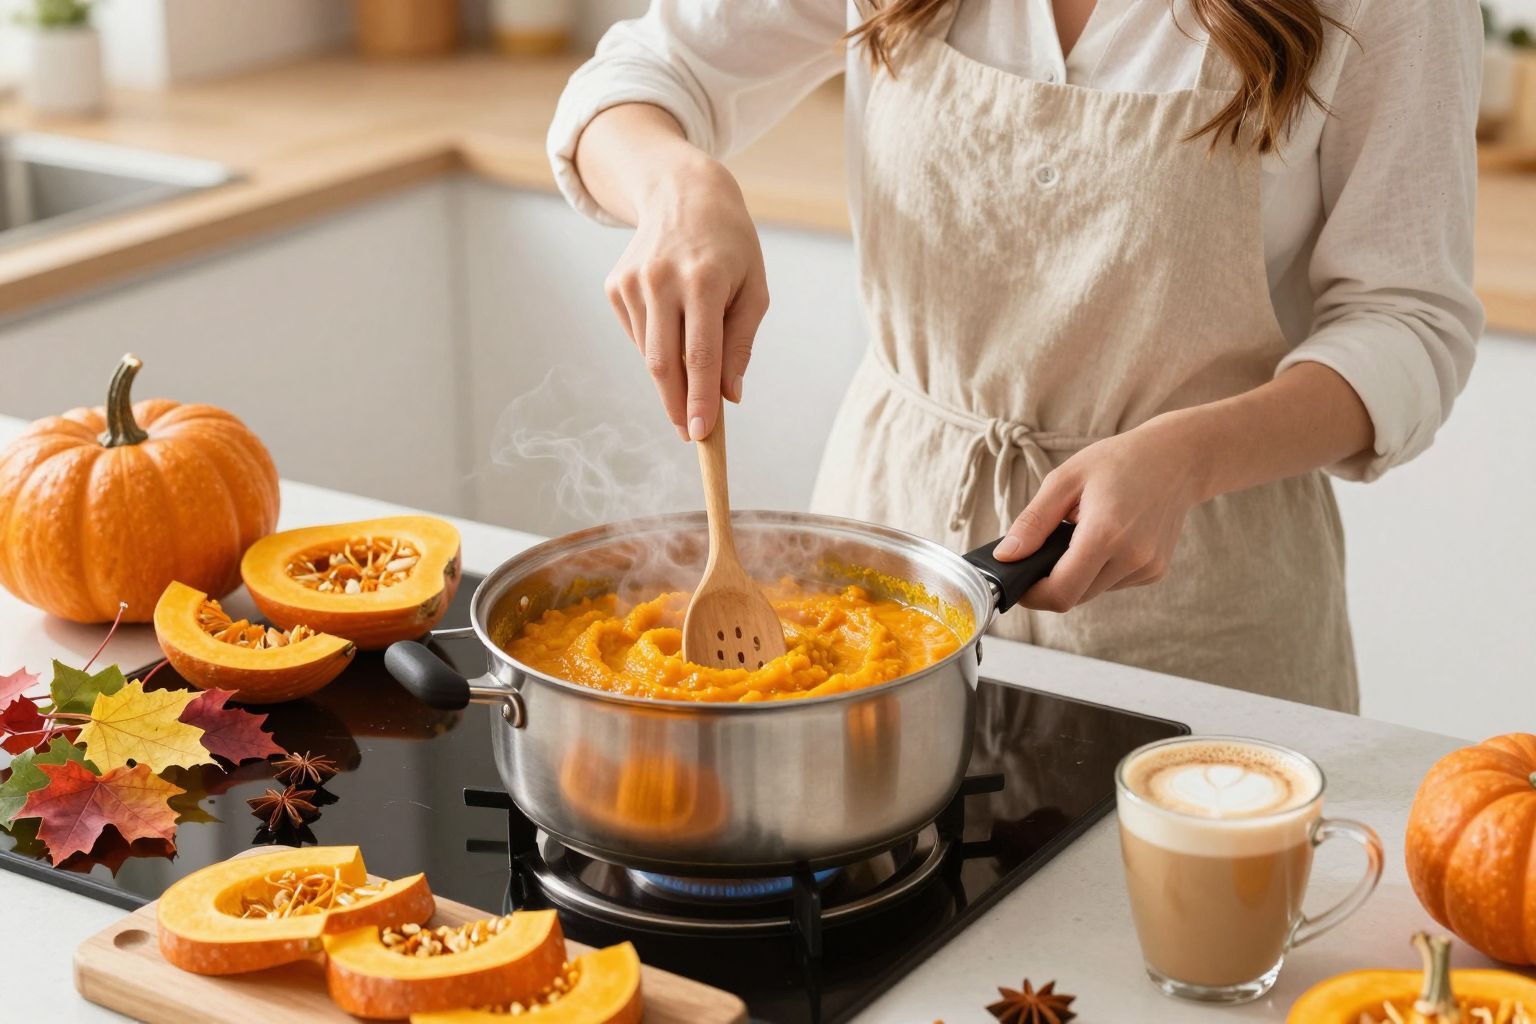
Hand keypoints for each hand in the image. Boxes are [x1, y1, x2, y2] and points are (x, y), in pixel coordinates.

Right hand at [604, 156, 767, 440]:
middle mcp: (663, 279)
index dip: (699, 399)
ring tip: (692, 364)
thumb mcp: (753, 289)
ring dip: (670, 376)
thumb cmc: (731, 248)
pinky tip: (672, 323)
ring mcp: (633, 282)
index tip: (700, 435)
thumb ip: (741, 344)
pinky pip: (637, 337)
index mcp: (705, 279)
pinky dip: (656, 346)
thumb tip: (729, 397)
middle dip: (677, 404)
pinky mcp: (615, 286)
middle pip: (664, 362)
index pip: (700, 354)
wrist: (684, 194)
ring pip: (648, 354)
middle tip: (691, 432)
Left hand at [993, 416, 1209, 610]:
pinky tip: (1106, 538)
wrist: (1179, 458)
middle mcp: (1132, 558)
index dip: (1032, 595)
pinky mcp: (1156, 571)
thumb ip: (1033, 522)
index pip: (1061, 592)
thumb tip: (1006, 556)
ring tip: (1080, 534)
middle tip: (1043, 551)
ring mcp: (1147, 568)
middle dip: (1051, 582)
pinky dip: (1099, 569)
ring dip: (1077, 574)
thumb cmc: (1120, 461)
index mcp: (1105, 534)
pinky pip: (1113, 583)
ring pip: (1093, 592)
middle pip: (1075, 597)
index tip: (1018, 582)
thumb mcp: (1065, 480)